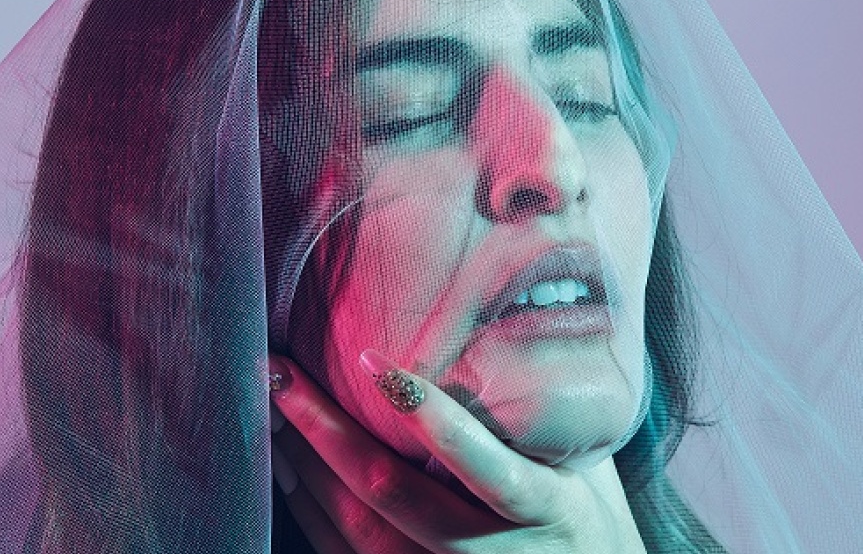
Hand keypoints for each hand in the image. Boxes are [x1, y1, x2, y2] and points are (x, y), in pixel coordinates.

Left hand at [268, 352, 646, 553]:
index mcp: (545, 511)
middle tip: (279, 372)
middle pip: (393, 497)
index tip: (374, 365)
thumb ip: (545, 420)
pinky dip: (311, 510)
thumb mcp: (589, 472)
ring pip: (357, 532)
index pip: (487, 468)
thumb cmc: (591, 526)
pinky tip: (288, 469)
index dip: (431, 420)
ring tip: (270, 408)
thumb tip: (511, 330)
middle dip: (326, 432)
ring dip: (305, 466)